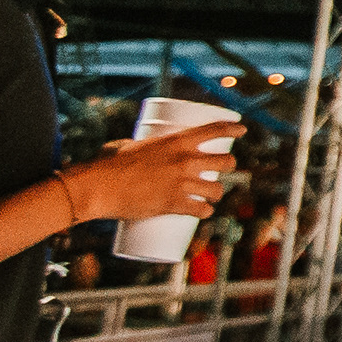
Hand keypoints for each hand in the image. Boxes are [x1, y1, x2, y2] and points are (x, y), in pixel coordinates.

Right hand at [68, 121, 245, 224]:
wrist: (99, 187)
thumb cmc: (107, 164)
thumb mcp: (127, 145)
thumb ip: (136, 145)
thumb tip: (132, 147)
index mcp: (176, 141)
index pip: (215, 130)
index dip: (233, 128)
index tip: (242, 129)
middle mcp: (185, 160)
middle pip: (225, 162)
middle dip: (228, 167)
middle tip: (221, 171)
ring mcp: (182, 183)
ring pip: (217, 189)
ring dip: (216, 193)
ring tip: (211, 195)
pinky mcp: (175, 204)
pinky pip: (202, 210)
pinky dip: (205, 212)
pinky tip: (204, 212)